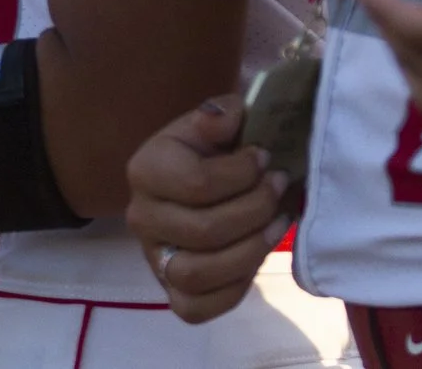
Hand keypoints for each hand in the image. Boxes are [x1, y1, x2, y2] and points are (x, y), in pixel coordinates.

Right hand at [124, 97, 289, 323]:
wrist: (196, 177)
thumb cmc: (210, 149)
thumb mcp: (214, 121)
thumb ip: (220, 114)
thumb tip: (226, 120)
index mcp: (145, 170)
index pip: (198, 183)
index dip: (243, 174)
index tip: (265, 158)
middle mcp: (140, 217)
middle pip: (204, 231)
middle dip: (255, 210)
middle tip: (280, 188)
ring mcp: (153, 258)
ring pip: (200, 273)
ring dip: (251, 250)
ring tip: (278, 224)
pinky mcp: (171, 291)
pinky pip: (196, 308)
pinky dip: (233, 289)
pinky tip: (253, 257)